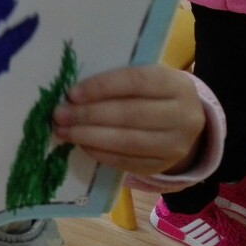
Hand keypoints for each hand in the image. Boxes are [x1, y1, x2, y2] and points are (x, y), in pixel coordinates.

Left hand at [51, 64, 204, 175]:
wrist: (185, 123)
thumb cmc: (154, 94)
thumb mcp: (147, 79)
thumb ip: (118, 83)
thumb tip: (74, 95)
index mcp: (176, 85)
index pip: (136, 82)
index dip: (102, 87)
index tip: (72, 93)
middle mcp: (182, 116)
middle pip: (130, 114)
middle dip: (89, 115)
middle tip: (60, 115)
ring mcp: (175, 145)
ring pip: (127, 141)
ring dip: (89, 136)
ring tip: (64, 131)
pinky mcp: (162, 165)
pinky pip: (126, 161)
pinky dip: (100, 153)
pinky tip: (82, 144)